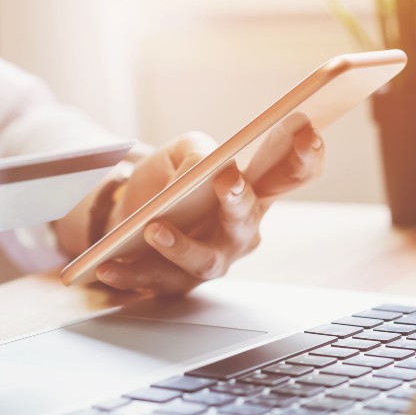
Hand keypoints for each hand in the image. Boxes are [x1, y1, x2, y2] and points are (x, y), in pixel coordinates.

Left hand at [94, 126, 323, 294]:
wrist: (129, 215)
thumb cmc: (171, 181)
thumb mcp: (182, 153)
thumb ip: (196, 152)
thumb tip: (201, 170)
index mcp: (253, 193)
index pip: (292, 175)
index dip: (306, 156)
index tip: (307, 131)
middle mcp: (239, 232)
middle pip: (248, 221)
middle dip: (239, 201)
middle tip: (227, 180)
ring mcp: (210, 260)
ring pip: (204, 261)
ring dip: (179, 246)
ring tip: (153, 228)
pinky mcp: (175, 283)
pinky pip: (154, 281)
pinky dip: (130, 274)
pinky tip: (108, 266)